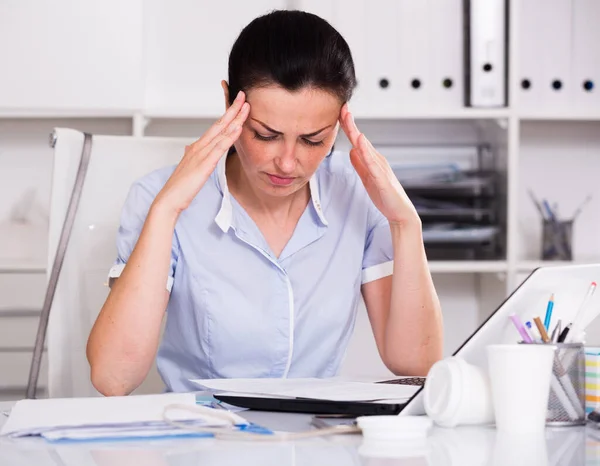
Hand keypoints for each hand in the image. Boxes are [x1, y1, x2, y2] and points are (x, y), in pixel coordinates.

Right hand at [154, 91, 249, 214]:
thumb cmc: (180, 186)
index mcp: (197, 147)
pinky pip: (219, 148)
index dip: (227, 115)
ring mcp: (202, 154)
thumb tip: (189, 147)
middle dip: (232, 109)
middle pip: (219, 124)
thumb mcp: (189, 167)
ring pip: (221, 132)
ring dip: (234, 119)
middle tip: (243, 95)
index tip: (237, 104)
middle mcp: (199, 146)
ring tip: (245, 107)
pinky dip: (229, 137)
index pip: (215, 127)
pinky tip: (237, 128)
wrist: (170, 199)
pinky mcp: (204, 164)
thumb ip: (191, 155)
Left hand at [339, 104, 418, 226]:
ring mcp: (380, 168)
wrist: (400, 212)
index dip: (348, 127)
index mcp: (371, 160)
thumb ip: (360, 164)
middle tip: (343, 108)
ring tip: (348, 120)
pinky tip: (360, 142)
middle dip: (351, 123)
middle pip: (360, 139)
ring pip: (365, 147)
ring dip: (356, 133)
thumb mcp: (367, 178)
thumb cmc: (385, 196)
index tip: (340, 112)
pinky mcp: (382, 179)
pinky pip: (372, 163)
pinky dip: (366, 152)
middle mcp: (377, 160)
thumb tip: (351, 151)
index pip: (357, 140)